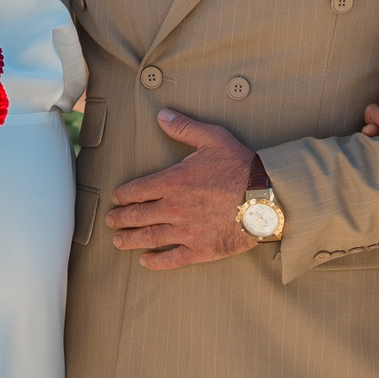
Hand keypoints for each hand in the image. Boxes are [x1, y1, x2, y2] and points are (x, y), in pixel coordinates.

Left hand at [105, 110, 257, 270]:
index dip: (122, 196)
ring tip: (118, 241)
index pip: (136, 190)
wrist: (266, 198)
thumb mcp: (213, 139)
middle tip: (111, 221)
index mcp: (172, 182)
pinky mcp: (200, 249)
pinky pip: (172, 259)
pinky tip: (145, 261)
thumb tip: (162, 115)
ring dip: (130, 240)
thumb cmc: (241, 166)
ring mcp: (185, 231)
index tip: (116, 199)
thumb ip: (184, 128)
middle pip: (137, 216)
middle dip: (120, 218)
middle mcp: (173, 208)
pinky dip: (155, 262)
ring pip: (148, 238)